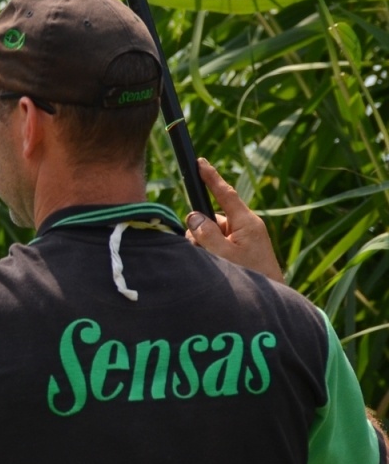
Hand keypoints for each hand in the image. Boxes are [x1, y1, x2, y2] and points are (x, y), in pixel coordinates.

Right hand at [184, 158, 284, 282]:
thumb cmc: (250, 277)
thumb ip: (206, 233)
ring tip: (212, 264)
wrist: (270, 300)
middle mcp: (247, 227)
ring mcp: (246, 239)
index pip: (225, 194)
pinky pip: (220, 244)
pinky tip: (216, 267)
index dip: (211, 178)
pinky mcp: (244, 251)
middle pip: (213, 219)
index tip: (201, 162)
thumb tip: (194, 216)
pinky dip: (212, 253)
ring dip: (205, 246)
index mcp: (247, 222)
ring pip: (213, 233)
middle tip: (201, 252)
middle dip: (200, 232)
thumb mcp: (223, 255)